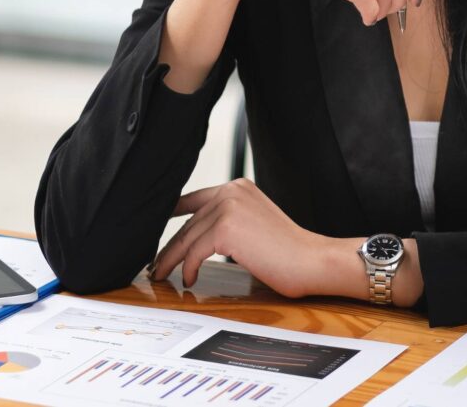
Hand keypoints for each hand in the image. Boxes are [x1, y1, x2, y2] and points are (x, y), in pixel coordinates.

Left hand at [149, 179, 325, 297]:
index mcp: (238, 186)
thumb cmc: (290, 252)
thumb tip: (199, 240)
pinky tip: (190, 279)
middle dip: (169, 246)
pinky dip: (188, 268)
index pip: (194, 198)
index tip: (153, 227)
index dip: (170, 213)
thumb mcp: (255, 225)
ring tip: (162, 274)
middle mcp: (231, 191)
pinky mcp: (226, 228)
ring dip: (171, 259)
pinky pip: (194, 251)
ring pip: (186, 237)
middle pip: (188, 222)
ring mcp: (228, 207)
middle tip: (156, 264)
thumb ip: (230, 223)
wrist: (312, 260)